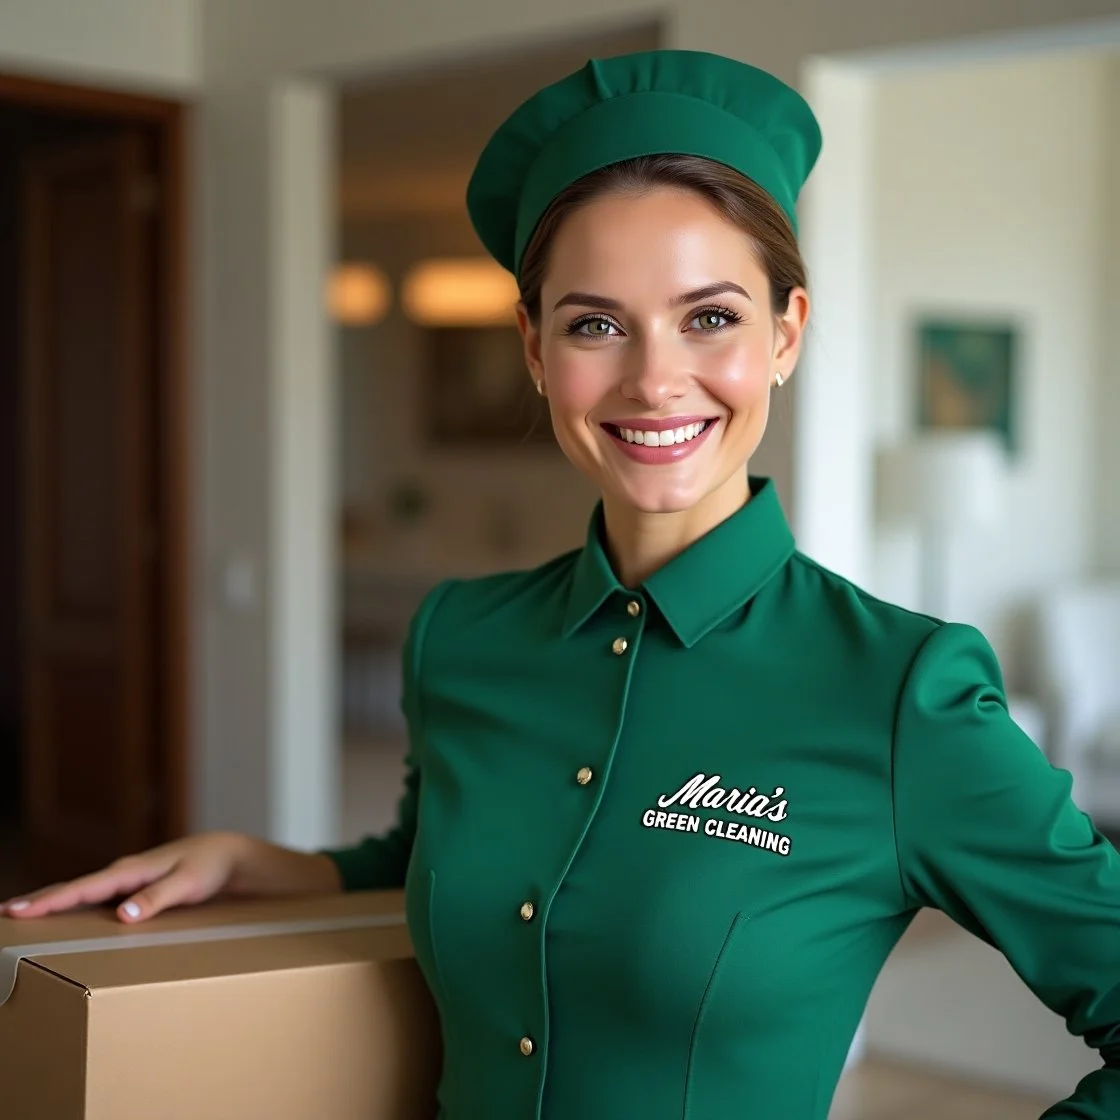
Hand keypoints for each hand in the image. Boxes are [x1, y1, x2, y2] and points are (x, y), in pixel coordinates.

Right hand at [0, 831, 258, 922]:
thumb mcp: (187, 885)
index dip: (48, 902)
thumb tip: (121, 915)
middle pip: (73, 888)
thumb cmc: (208, 867)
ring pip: (82, 892)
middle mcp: (123, 872)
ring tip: (22, 916)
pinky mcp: (134, 885)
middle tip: (4, 913)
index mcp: (130, 871)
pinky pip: (96, 896)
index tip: (16, 910)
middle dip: (39, 901)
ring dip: (53, 902)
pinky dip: (74, 903)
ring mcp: (127, 878)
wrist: (227, 854)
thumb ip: (156, 899)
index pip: (81, 889)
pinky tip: (65, 914)